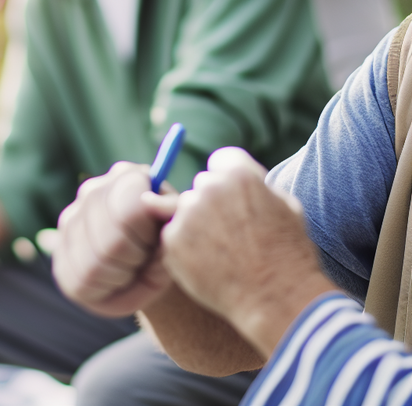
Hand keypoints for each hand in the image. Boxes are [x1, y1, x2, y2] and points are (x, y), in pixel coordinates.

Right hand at [53, 161, 176, 316]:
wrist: (150, 270)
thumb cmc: (168, 243)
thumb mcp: (180, 227)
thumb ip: (172, 209)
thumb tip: (151, 201)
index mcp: (125, 177)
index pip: (128, 207)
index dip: (146, 234)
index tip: (155, 240)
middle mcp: (90, 192)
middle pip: (112, 240)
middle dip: (136, 259)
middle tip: (144, 259)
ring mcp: (69, 223)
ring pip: (94, 264)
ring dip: (121, 276)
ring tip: (132, 269)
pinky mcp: (60, 256)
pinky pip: (80, 282)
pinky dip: (104, 290)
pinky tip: (115, 280)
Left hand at [161, 147, 334, 355]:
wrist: (277, 300)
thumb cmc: (288, 253)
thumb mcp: (285, 206)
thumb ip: (254, 181)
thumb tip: (224, 170)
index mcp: (239, 174)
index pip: (220, 162)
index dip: (229, 183)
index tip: (237, 204)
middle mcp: (209, 188)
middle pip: (202, 185)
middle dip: (213, 204)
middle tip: (233, 234)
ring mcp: (188, 213)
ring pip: (185, 210)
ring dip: (197, 225)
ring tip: (224, 253)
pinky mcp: (172, 239)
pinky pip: (174, 235)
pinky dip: (186, 248)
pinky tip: (210, 265)